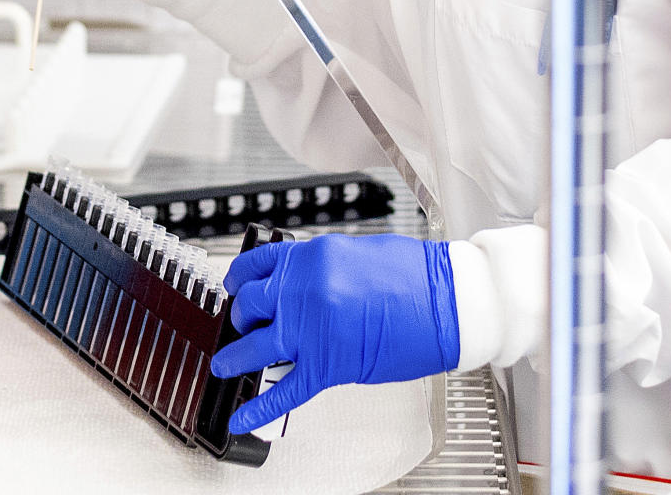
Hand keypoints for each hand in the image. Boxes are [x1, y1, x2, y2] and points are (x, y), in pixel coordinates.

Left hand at [211, 234, 458, 433]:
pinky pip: (283, 391)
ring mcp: (311, 329)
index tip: (234, 287)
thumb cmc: (414, 274)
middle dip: (242, 318)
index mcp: (310, 257)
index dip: (240, 279)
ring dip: (235, 357)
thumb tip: (301, 283)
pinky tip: (242, 417)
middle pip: (251, 305)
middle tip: (242, 325)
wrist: (447, 300)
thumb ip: (321, 267)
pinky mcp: (328, 366)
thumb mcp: (355, 253)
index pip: (257, 265)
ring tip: (223, 365)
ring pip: (255, 346)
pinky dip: (258, 409)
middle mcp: (303, 290)